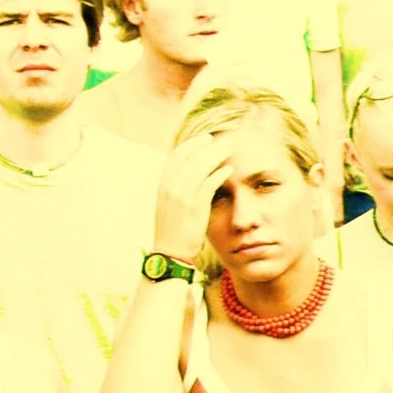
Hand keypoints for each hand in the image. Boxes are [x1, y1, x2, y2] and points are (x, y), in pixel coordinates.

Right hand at [153, 134, 230, 264]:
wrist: (170, 252)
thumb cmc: (176, 229)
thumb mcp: (171, 204)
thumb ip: (179, 187)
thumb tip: (192, 172)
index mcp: (163, 184)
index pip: (177, 155)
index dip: (193, 144)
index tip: (206, 139)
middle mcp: (169, 187)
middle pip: (189, 157)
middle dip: (207, 146)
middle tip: (223, 142)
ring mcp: (180, 197)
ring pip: (198, 168)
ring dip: (215, 156)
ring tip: (229, 151)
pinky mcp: (193, 208)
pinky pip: (207, 186)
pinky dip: (218, 175)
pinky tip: (229, 171)